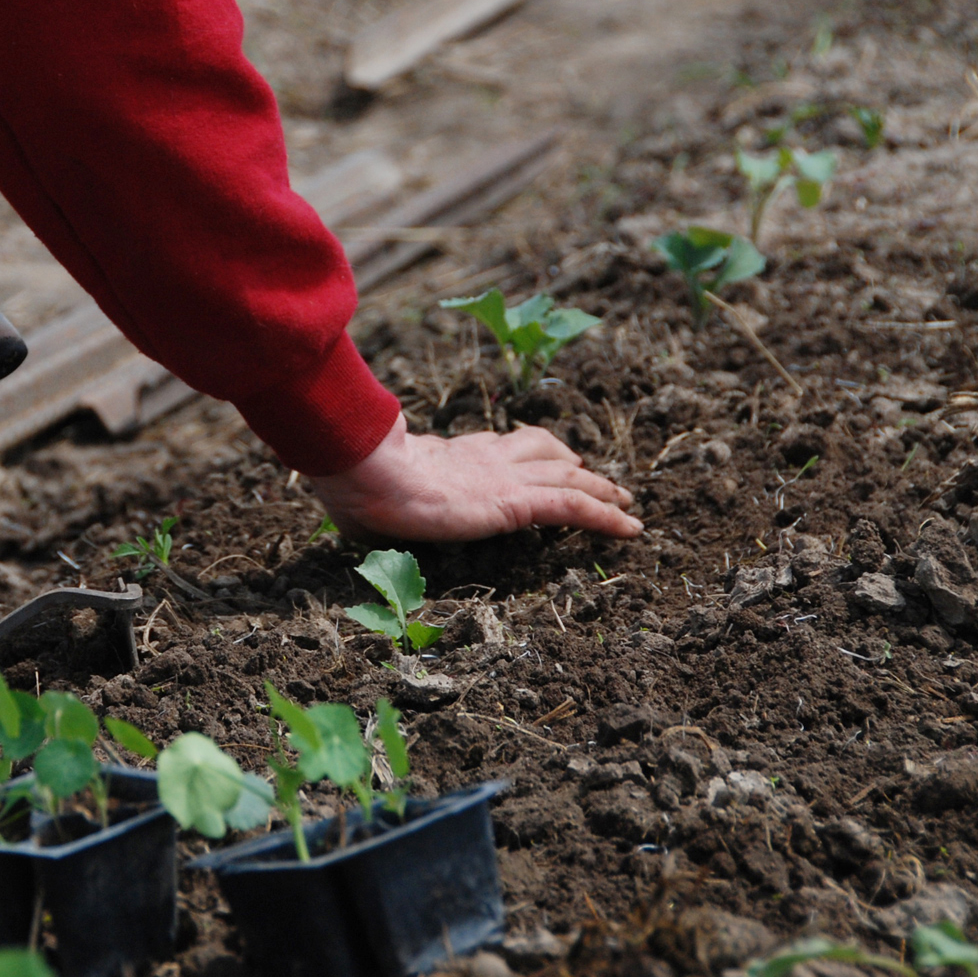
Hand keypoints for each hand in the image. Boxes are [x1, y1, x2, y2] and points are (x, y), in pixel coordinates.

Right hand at [308, 415, 641, 542]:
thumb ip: (371, 495)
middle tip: (593, 472)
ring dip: (600, 486)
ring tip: (623, 499)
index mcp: (453, 455)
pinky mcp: (518, 501)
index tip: (540, 457)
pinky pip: (575, 506)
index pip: (500, 448)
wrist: (369, 473)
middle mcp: (487, 458)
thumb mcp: (367, 490)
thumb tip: (345, 506)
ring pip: (569, 476)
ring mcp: (506, 477)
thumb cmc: (356, 484)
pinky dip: (608, 515)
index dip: (526, 451)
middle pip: (542, 452)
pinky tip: (632, 528)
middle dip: (571, 461)